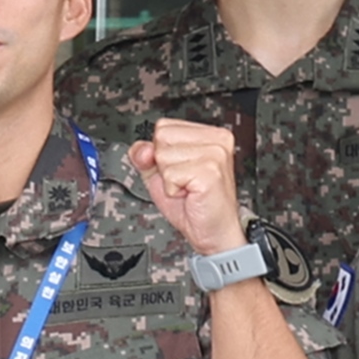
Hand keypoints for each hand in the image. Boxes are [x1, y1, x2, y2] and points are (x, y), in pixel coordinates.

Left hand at [135, 114, 247, 260]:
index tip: (179, 169)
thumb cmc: (194, 204)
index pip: (163, 127)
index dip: (161, 152)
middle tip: (185, 181)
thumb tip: (141, 148)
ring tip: (189, 188)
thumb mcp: (161, 174)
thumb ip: (145, 156)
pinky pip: (170, 175)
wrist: (214, 231)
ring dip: (170, 179)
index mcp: (209, 134)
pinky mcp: (210, 171)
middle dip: (165, 165)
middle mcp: (216, 140)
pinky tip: (190, 194)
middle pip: (161, 138)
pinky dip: (173, 190)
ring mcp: (215, 154)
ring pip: (163, 157)